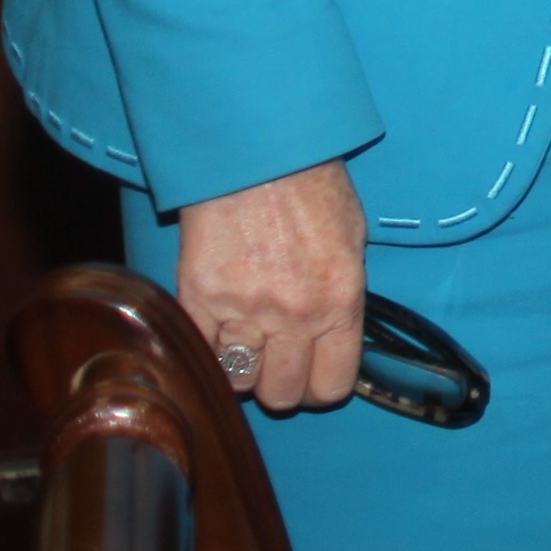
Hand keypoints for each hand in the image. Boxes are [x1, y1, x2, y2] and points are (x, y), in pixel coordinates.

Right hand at [173, 162, 367, 415]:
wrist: (259, 156)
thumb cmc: (312, 189)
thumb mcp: (353, 241)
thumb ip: (343, 297)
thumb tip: (335, 338)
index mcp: (339, 301)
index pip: (331, 386)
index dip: (321, 384)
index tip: (314, 372)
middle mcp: (293, 314)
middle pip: (282, 395)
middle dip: (282, 381)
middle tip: (279, 357)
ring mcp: (242, 310)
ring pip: (239, 381)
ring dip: (243, 368)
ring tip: (248, 340)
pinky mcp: (198, 299)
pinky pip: (201, 353)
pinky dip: (208, 350)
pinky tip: (218, 331)